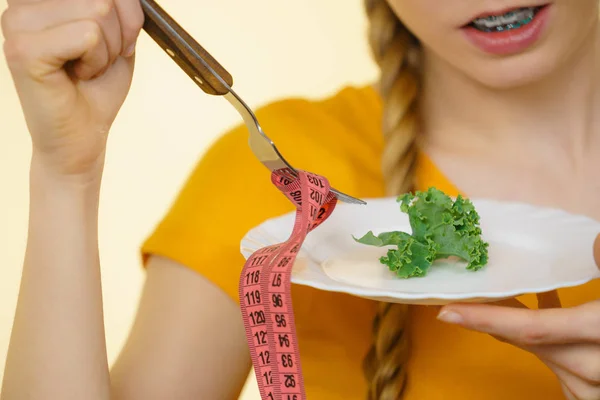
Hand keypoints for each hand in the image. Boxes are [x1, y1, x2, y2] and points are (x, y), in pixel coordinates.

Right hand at [1, 0, 143, 177]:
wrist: (85, 135)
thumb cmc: (99, 85)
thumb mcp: (119, 33)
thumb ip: (118, 3)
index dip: (125, 12)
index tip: (112, 40)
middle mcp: (22, 2)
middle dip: (118, 33)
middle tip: (96, 60)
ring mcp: (17, 23)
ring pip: (98, 10)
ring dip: (107, 50)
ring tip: (84, 69)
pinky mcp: (24, 49)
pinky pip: (88, 35)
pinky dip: (96, 61)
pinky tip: (77, 76)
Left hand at [437, 234, 599, 399]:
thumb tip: (596, 242)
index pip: (533, 330)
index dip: (486, 320)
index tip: (447, 311)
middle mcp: (596, 368)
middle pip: (532, 343)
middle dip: (499, 319)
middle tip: (476, 293)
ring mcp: (595, 389)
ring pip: (544, 355)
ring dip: (522, 328)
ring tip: (514, 299)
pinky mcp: (593, 395)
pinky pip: (560, 368)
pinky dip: (548, 343)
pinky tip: (550, 314)